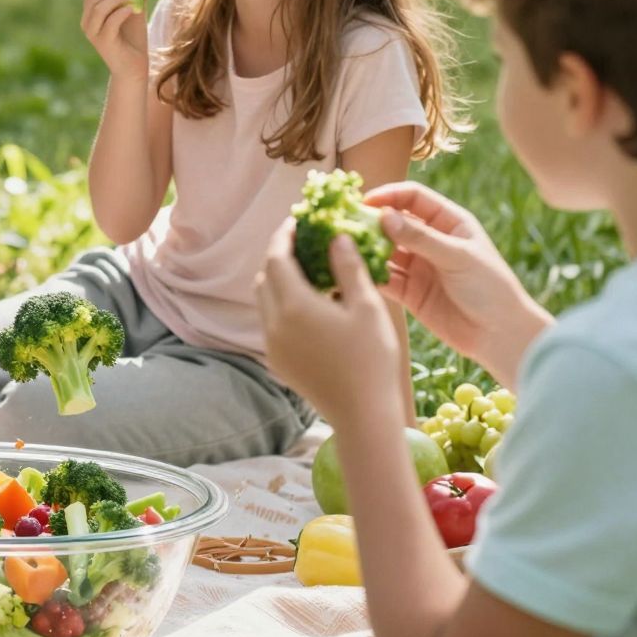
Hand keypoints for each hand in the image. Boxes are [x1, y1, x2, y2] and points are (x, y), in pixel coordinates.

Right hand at [81, 0, 149, 81]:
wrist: (134, 67)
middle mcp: (88, 22)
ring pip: (98, 7)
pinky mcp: (104, 43)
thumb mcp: (134, 11)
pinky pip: (110, 22)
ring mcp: (94, 33)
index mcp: (91, 13)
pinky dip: (121, 12)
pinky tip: (134, 8)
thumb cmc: (133, 39)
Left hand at [256, 221, 405, 428]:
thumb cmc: (371, 359)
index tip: (298, 221)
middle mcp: (274, 325)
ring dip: (279, 281)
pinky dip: (282, 305)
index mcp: (293, 307)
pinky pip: (271, 323)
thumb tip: (336, 236)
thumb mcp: (366, 307)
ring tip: (309, 272)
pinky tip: (310, 305)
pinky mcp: (277, 362)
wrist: (362, 415)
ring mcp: (272, 346)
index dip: (284, 236)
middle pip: (264, 278)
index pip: (276, 258)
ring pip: (264, 301)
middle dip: (280, 256)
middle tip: (304, 243)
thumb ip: (348, 267)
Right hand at [364, 181, 546, 385]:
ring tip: (344, 249)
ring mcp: (419, 267)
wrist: (500, 335)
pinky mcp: (410, 293)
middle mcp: (431, 241)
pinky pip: (384, 279)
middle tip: (344, 224)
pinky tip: (354, 274)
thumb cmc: (490, 288)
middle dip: (370, 222)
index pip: (413, 198)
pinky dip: (370, 275)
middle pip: (394, 223)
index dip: (389, 195)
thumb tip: (384, 216)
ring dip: (367, 249)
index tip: (364, 201)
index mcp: (449, 222)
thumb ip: (420, 238)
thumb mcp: (457, 257)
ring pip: (385, 251)